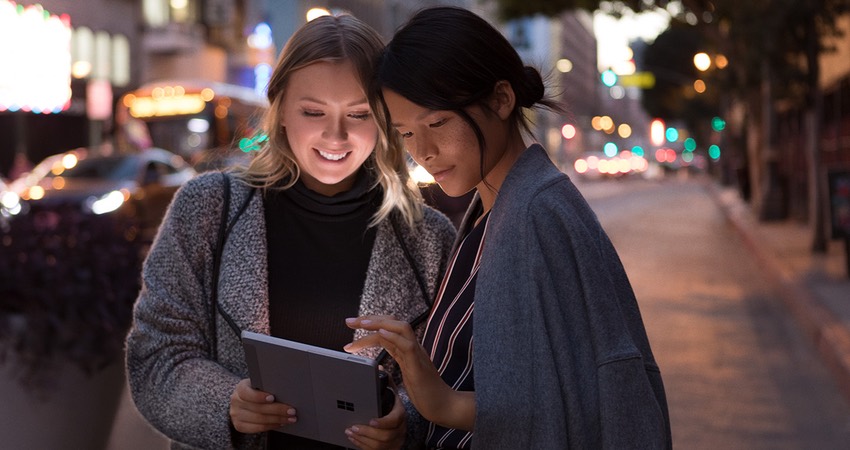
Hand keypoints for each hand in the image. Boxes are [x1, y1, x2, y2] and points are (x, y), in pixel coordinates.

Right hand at [229, 378, 296, 433]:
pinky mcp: (239, 426)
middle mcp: (236, 401)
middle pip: (258, 408)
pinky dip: (271, 426)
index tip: (273, 397)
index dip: (260, 396)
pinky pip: (257, 428)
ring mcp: (236, 415)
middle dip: (278, 410)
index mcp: (240, 388)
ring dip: (278, 420)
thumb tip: (285, 390)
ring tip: (290, 419)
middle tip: (292, 411)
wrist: (243, 401)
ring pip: (259, 419)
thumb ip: (267, 386)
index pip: (248, 393)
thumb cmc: (256, 390)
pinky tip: (280, 423)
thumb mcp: (258, 384)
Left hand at [344, 316, 474, 430]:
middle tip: (349, 321)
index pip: (388, 328)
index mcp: (407, 349)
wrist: (442, 406)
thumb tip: (377, 362)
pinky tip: (381, 333)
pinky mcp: (419, 365)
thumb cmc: (425, 393)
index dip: (370, 324)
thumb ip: (396, 362)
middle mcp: (412, 347)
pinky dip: (394, 336)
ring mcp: (417, 354)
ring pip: (400, 328)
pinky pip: (407, 345)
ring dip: (379, 323)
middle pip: (392, 323)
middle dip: (370, 319)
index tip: (352, 325)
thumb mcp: (405, 374)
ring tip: (361, 324)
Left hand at [344, 386, 406, 449]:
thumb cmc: (393, 408)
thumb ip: (386, 382)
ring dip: (362, 439)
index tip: (371, 420)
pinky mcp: (387, 449)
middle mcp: (399, 429)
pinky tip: (353, 438)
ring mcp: (394, 441)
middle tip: (354, 426)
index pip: (395, 420)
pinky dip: (362, 445)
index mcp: (400, 414)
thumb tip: (378, 368)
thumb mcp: (392, 394)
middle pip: (386, 436)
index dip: (383, 422)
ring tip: (350, 431)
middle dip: (367, 432)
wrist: (400, 425)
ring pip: (379, 445)